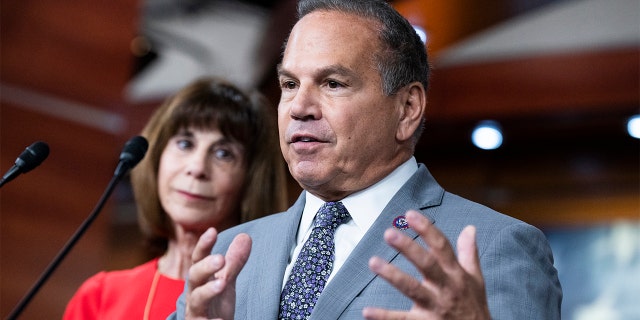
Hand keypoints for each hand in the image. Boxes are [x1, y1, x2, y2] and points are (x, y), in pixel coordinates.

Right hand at [185, 227, 251, 319]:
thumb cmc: (215, 305)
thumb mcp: (226, 281)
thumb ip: (234, 262)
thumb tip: (245, 236)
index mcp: (201, 279)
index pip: (199, 259)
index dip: (204, 245)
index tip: (212, 231)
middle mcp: (194, 294)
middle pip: (194, 277)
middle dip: (205, 267)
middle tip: (220, 259)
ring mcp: (196, 312)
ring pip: (196, 300)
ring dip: (207, 291)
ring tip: (221, 284)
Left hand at [364, 210, 489, 319]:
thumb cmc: (474, 307)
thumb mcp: (476, 280)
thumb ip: (469, 253)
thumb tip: (470, 228)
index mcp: (456, 274)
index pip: (442, 247)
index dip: (426, 229)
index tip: (410, 214)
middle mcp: (446, 288)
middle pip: (427, 265)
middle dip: (409, 248)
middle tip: (388, 233)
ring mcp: (434, 307)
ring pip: (412, 289)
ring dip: (393, 275)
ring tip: (373, 262)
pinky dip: (384, 317)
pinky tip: (367, 311)